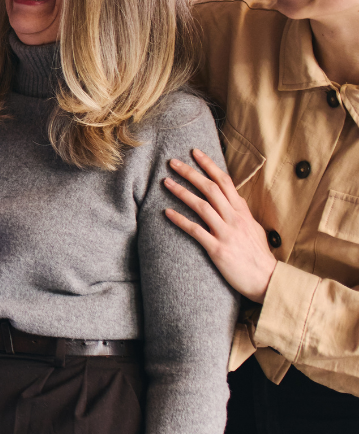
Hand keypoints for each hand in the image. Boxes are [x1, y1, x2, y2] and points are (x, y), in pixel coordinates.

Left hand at [164, 148, 277, 302]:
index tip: (195, 152)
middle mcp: (234, 219)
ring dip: (181, 192)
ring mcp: (226, 233)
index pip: (225, 182)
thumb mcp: (254, 229)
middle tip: (172, 162)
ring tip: (165, 182)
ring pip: (201, 206)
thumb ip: (241, 214)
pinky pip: (196, 231)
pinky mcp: (218, 249)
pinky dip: (180, 220)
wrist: (268, 280)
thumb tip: (233, 201)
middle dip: (190, 173)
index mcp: (243, 212)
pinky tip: (167, 213)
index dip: (209, 166)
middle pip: (210, 189)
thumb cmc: (259, 255)